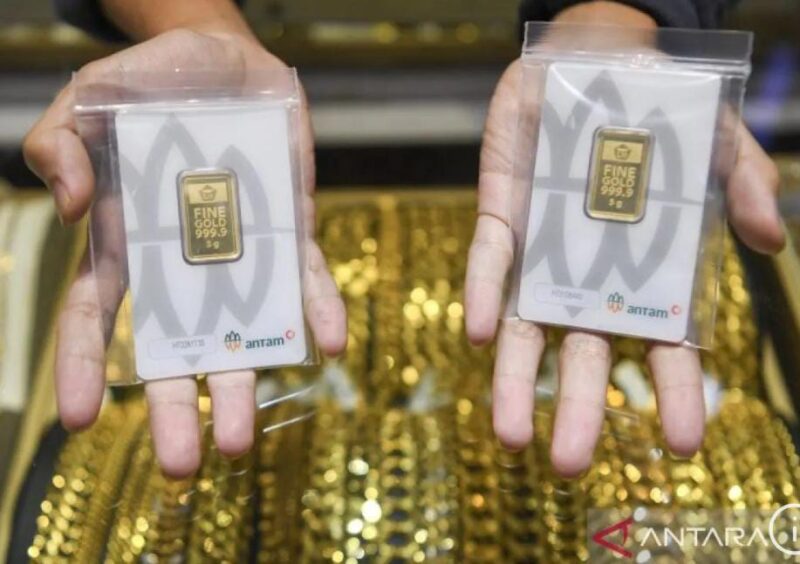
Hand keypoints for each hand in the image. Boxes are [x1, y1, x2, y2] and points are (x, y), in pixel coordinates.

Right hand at [23, 29, 346, 476]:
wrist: (226, 58)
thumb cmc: (150, 83)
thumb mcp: (88, 99)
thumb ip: (61, 145)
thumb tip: (71, 211)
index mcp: (129, 241)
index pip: (98, 315)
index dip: (85, 366)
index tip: (80, 420)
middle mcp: (189, 261)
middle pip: (178, 346)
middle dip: (177, 406)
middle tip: (180, 468)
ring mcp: (245, 251)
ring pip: (246, 327)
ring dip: (248, 379)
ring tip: (243, 439)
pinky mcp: (293, 228)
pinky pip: (309, 277)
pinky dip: (320, 309)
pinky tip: (330, 345)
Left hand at [465, 3, 783, 476]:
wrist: (589, 59)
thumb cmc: (656, 107)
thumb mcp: (713, 138)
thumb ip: (743, 182)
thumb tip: (771, 242)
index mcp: (647, 271)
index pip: (666, 345)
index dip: (675, 394)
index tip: (682, 445)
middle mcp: (590, 277)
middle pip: (586, 357)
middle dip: (580, 412)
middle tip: (570, 468)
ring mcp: (542, 254)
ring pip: (528, 330)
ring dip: (517, 383)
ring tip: (511, 440)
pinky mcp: (503, 219)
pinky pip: (492, 264)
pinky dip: (488, 296)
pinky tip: (485, 335)